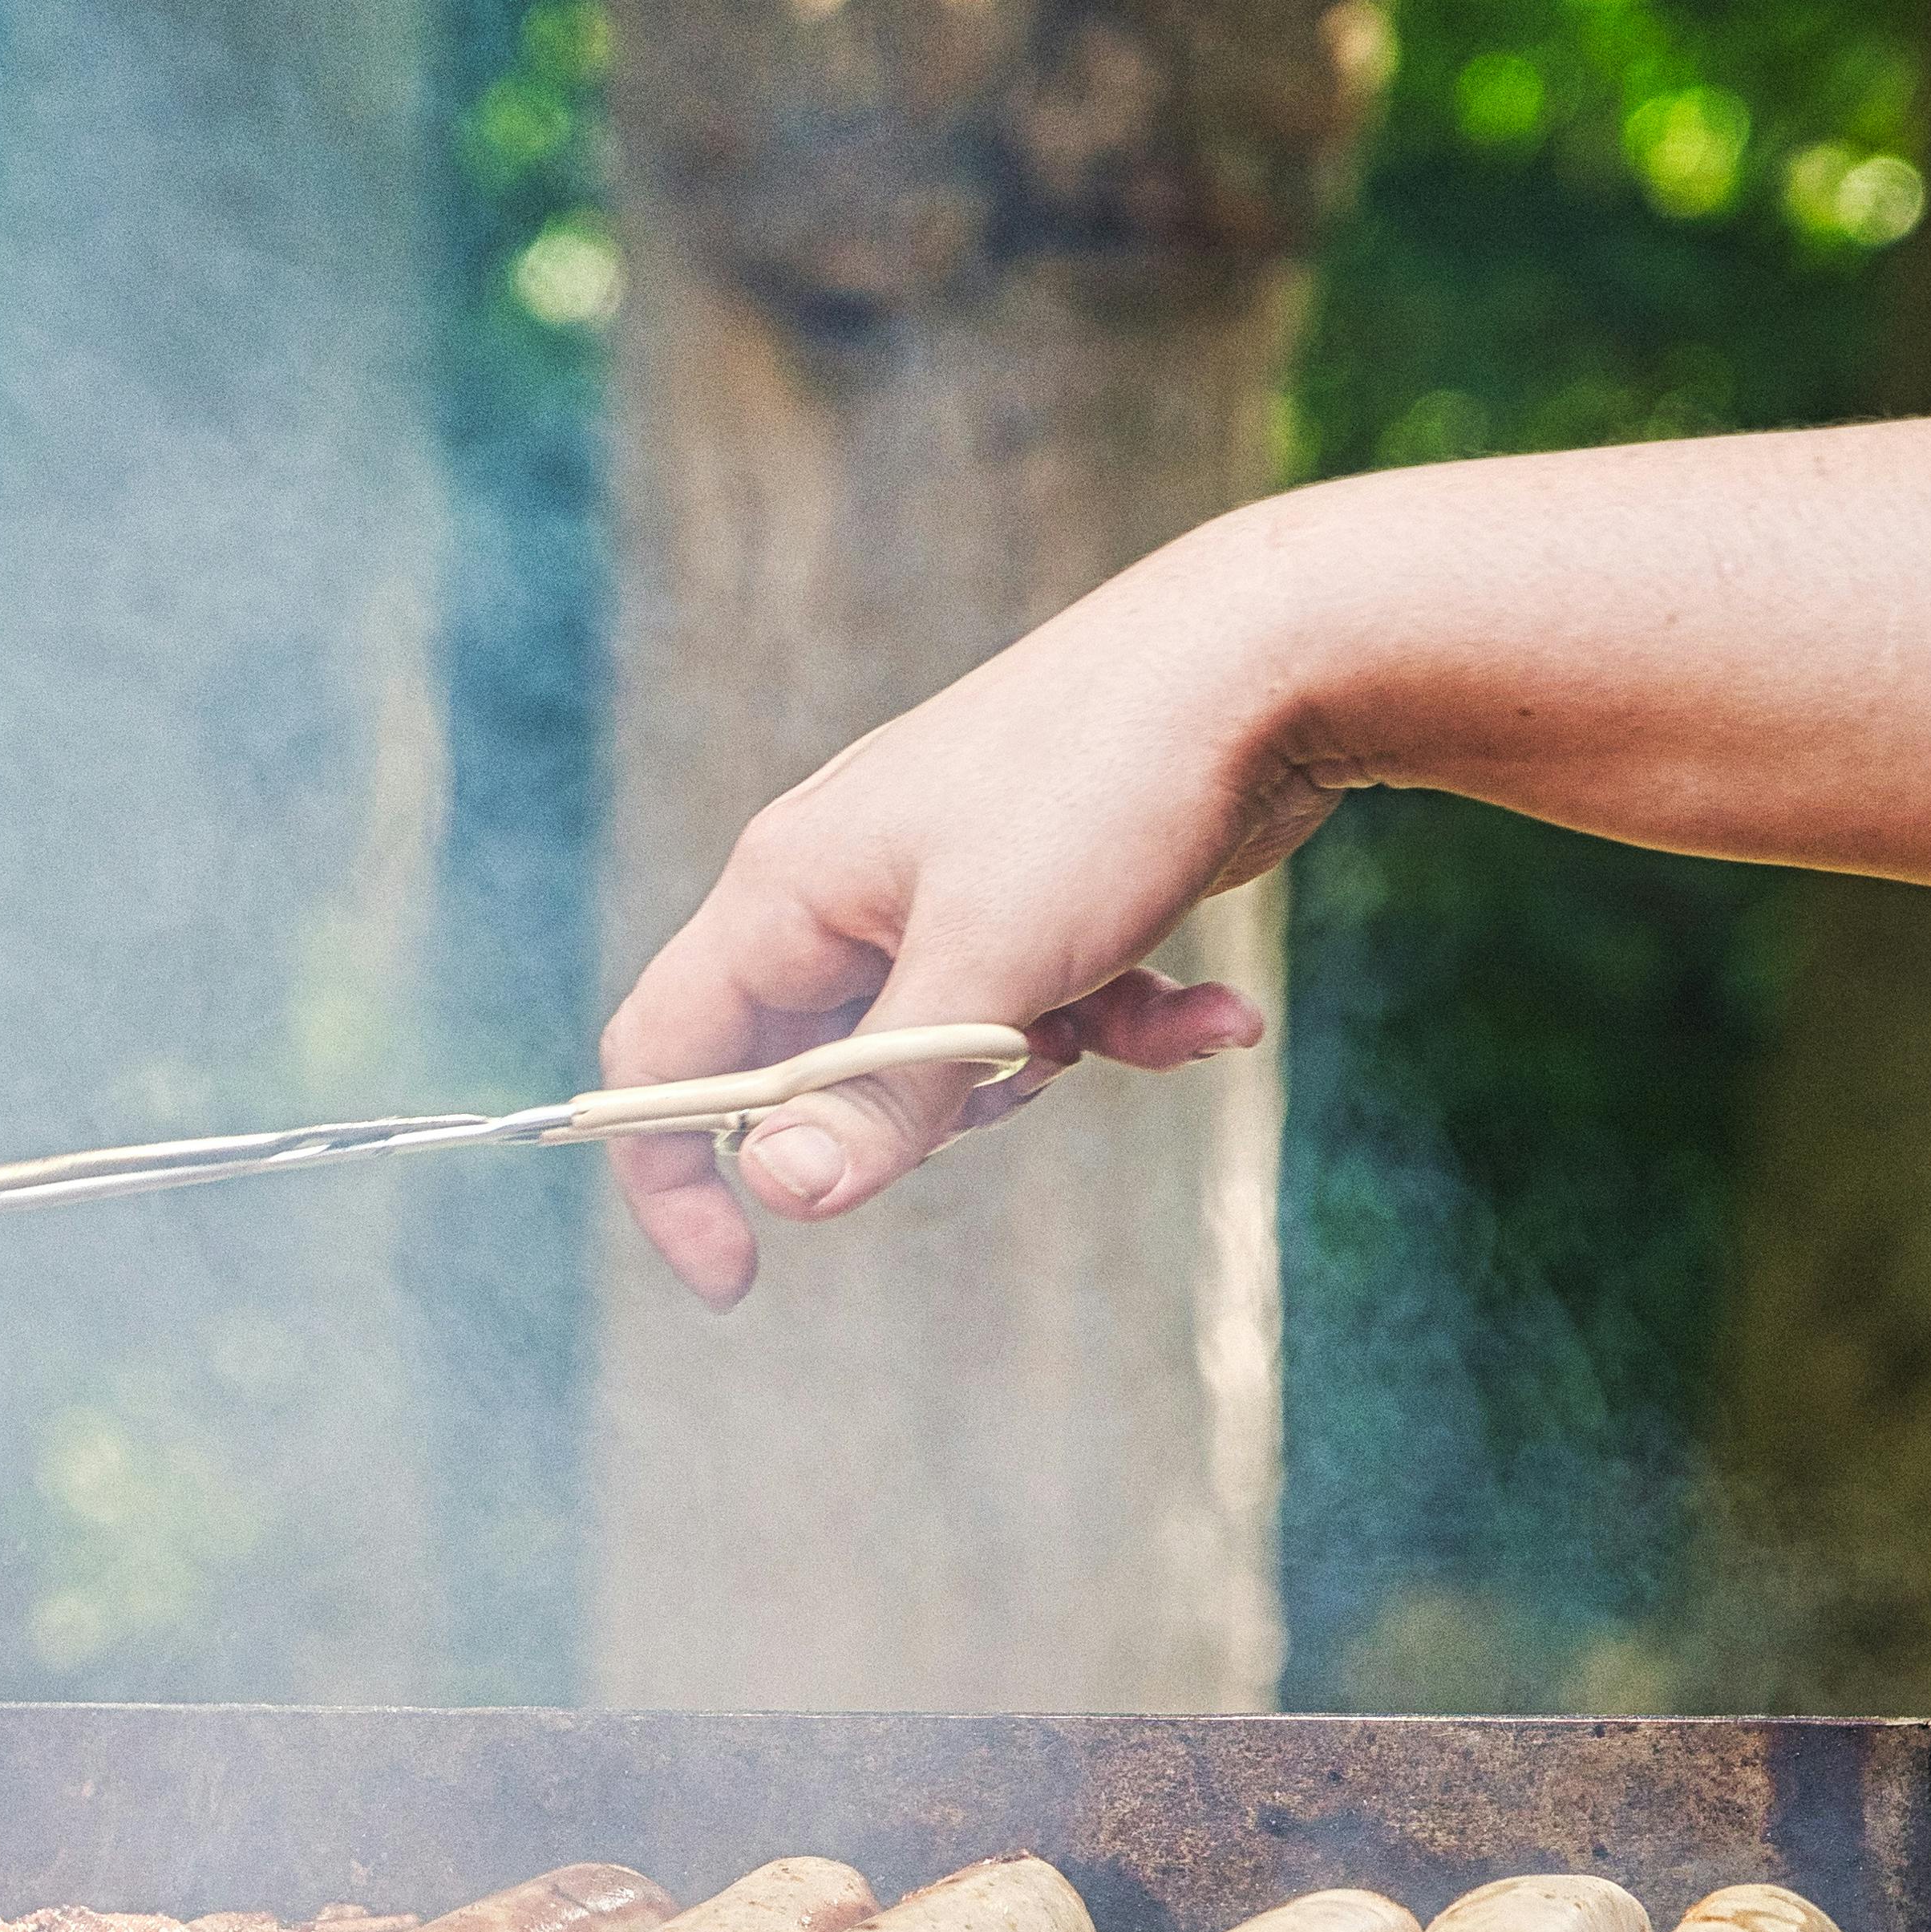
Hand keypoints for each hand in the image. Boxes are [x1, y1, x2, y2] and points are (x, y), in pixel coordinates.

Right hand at [597, 533, 1322, 1304]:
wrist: (1267, 654)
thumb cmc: (1103, 789)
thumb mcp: (989, 967)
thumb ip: (882, 1091)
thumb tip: (785, 1192)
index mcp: (788, 889)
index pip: (663, 1053)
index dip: (674, 1173)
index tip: (738, 1277)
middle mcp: (846, 888)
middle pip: (816, 1070)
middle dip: (915, 1112)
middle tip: (1011, 1074)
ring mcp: (942, 891)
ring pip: (941, 1054)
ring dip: (1038, 1067)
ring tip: (1116, 1013)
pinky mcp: (1039, 898)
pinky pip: (1047, 1011)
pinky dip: (1122, 1027)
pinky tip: (1216, 1015)